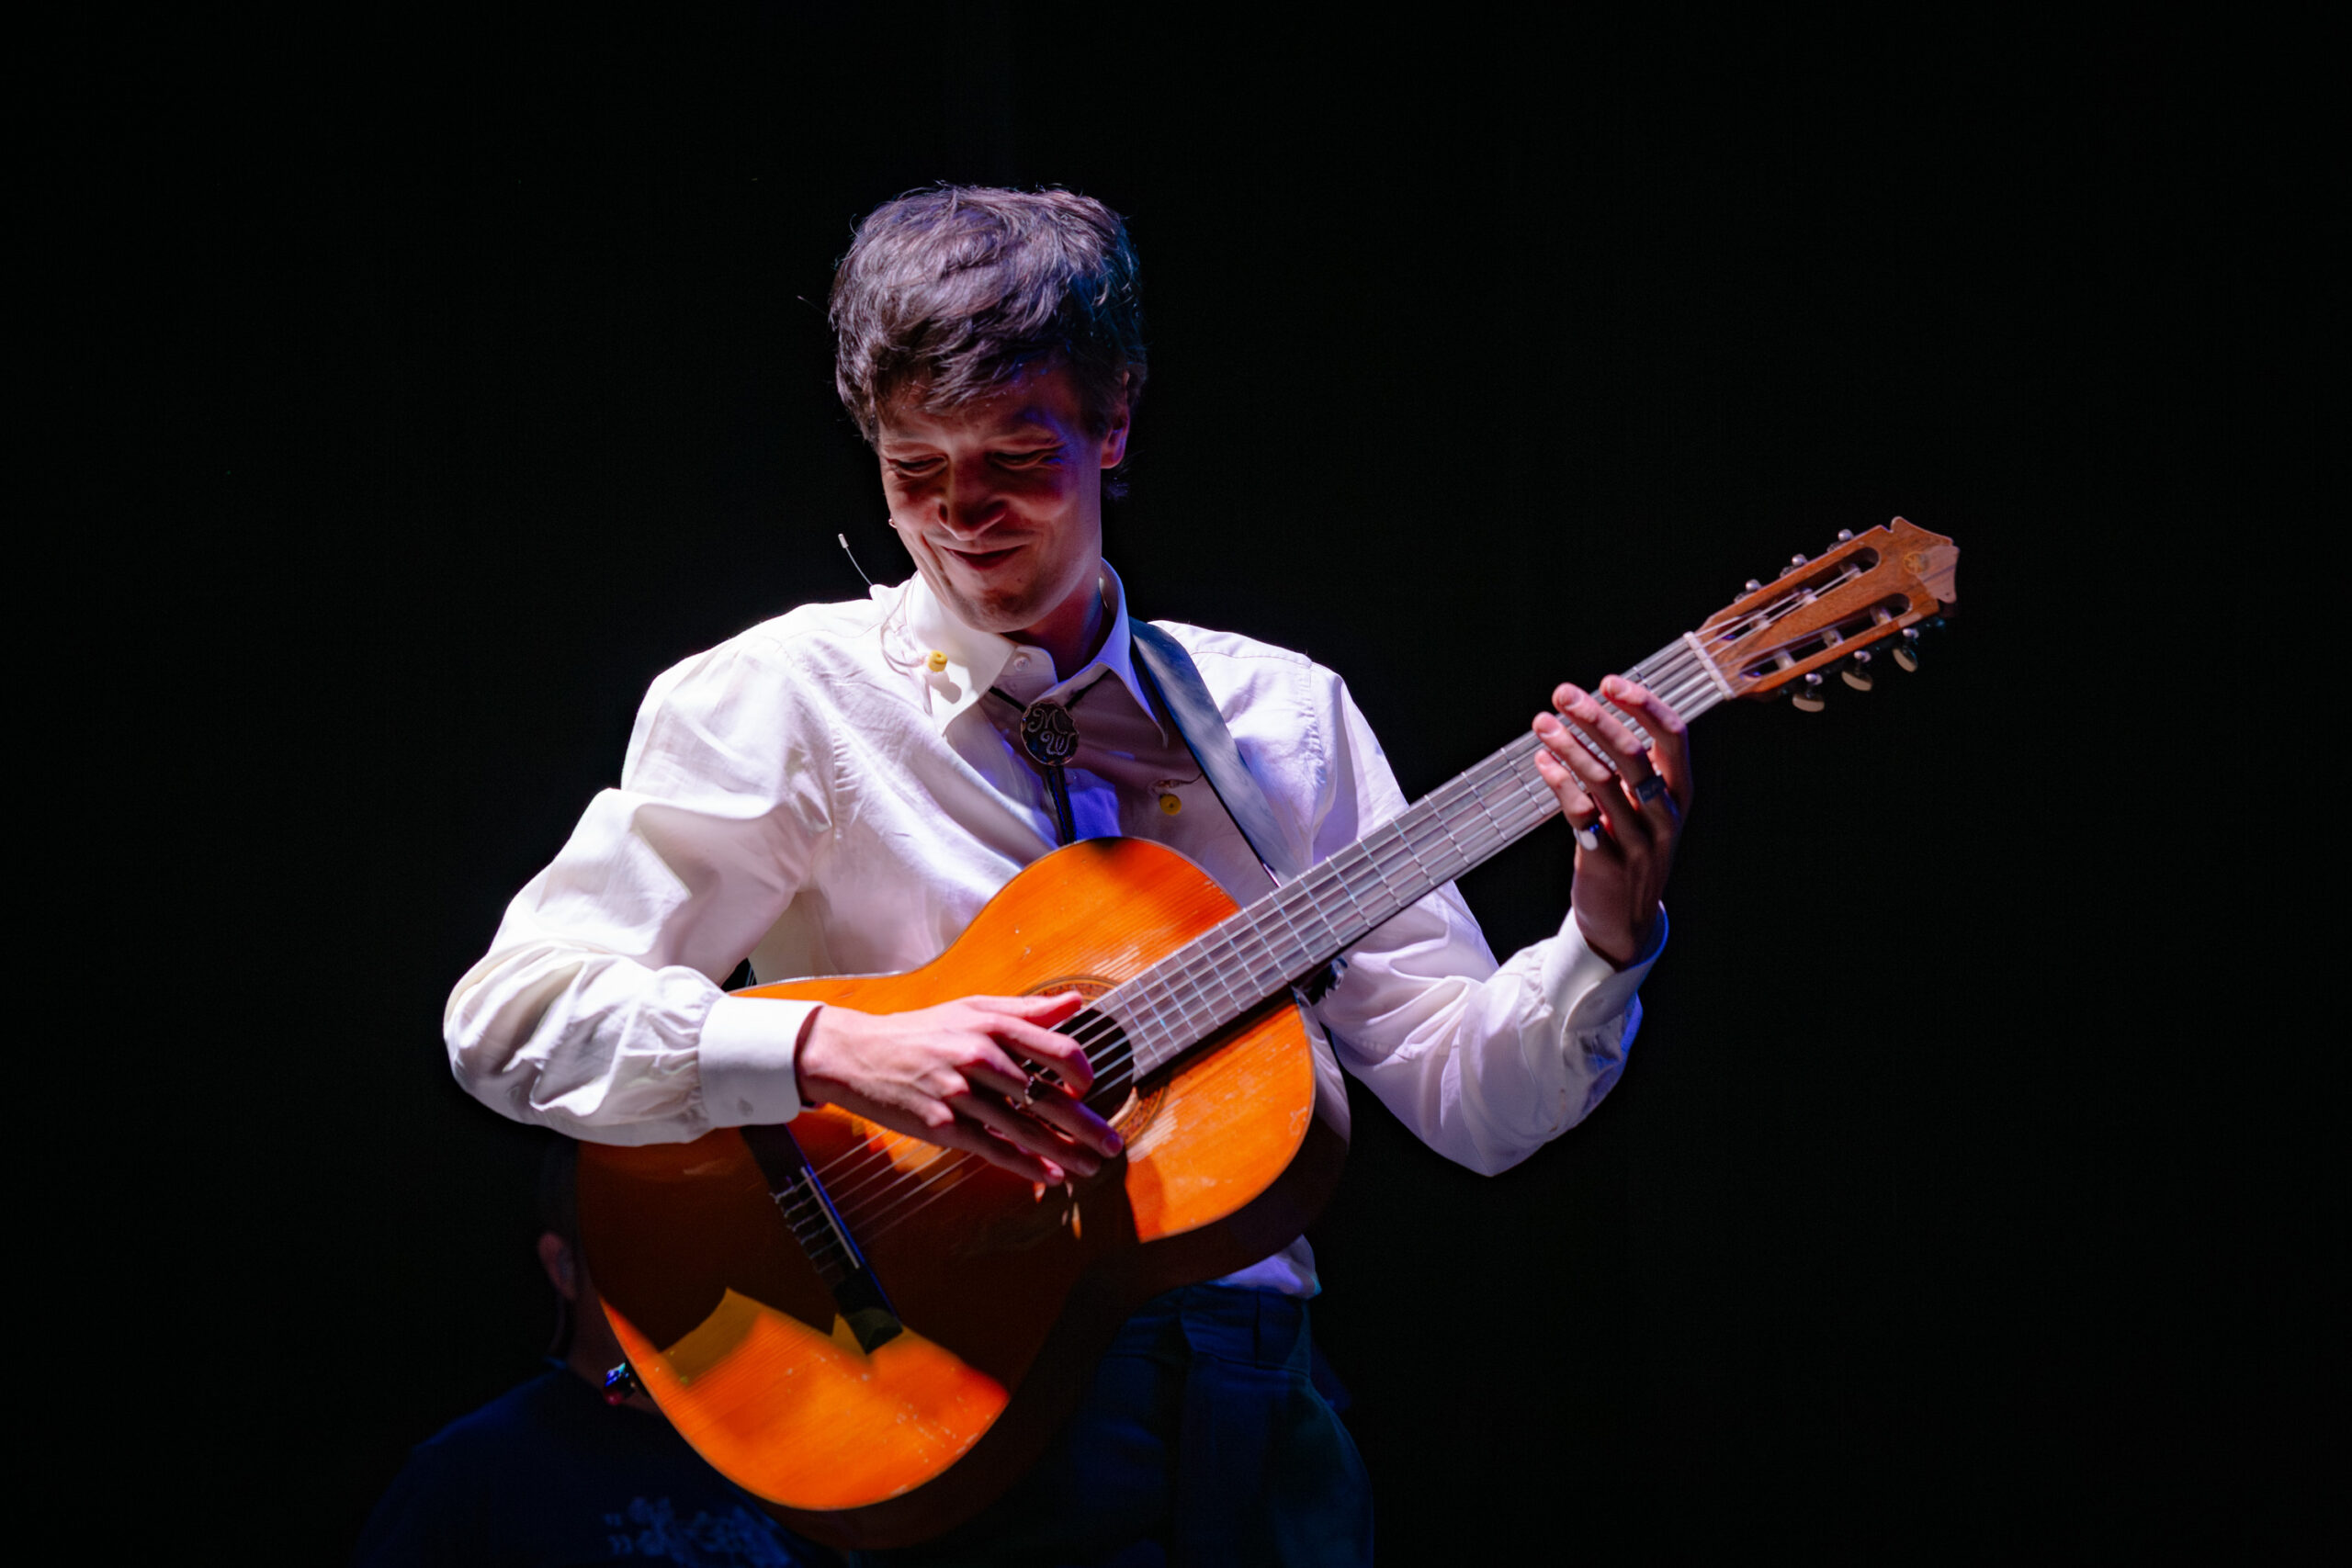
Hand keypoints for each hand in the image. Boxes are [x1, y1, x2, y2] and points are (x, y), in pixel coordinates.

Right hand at [794, 991, 1123, 1184]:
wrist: (859, 1055)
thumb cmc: (921, 1030)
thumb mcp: (973, 1008)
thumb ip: (1028, 1010)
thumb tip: (1077, 1003)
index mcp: (992, 1026)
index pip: (1058, 1051)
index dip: (1083, 1074)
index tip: (1091, 1089)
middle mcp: (980, 1059)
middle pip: (1047, 1097)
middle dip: (1086, 1126)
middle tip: (1113, 1144)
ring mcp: (961, 1094)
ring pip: (1025, 1128)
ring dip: (1064, 1152)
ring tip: (1091, 1167)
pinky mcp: (943, 1125)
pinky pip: (994, 1148)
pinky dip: (1026, 1164)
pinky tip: (1051, 1175)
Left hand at [1531, 676, 1691, 968]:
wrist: (1626, 922)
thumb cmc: (1632, 849)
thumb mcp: (1645, 809)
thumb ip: (1631, 767)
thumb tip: (1595, 710)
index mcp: (1679, 794)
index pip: (1673, 737)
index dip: (1644, 705)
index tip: (1610, 682)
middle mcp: (1664, 815)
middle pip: (1634, 754)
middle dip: (1596, 718)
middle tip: (1563, 694)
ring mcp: (1639, 842)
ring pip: (1604, 782)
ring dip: (1569, 746)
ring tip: (1542, 723)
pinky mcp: (1608, 863)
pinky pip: (1582, 815)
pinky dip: (1560, 782)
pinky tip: (1542, 762)